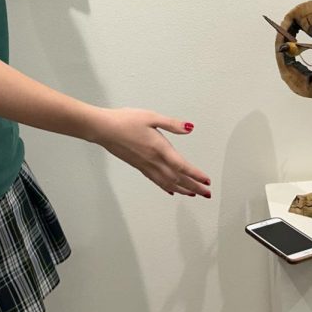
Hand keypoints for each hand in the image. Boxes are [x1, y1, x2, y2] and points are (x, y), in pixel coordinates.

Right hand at [90, 107, 210, 197]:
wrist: (104, 129)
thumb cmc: (125, 120)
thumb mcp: (151, 116)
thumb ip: (172, 124)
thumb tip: (189, 127)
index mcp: (159, 148)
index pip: (182, 166)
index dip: (196, 175)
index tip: (207, 182)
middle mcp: (153, 161)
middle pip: (177, 179)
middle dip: (194, 187)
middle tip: (207, 194)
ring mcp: (145, 165)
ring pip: (167, 183)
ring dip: (182, 190)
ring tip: (194, 194)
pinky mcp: (139, 166)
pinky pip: (156, 181)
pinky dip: (166, 187)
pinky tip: (171, 190)